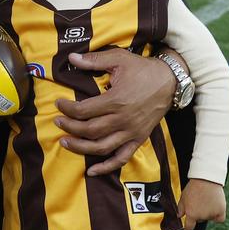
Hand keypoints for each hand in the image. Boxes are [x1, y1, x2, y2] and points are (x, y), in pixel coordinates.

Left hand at [55, 49, 177, 176]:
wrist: (170, 81)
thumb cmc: (143, 69)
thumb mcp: (119, 59)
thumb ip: (94, 60)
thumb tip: (71, 58)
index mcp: (115, 101)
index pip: (83, 110)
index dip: (67, 109)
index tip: (58, 104)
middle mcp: (122, 120)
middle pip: (89, 130)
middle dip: (69, 127)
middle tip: (58, 122)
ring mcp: (130, 132)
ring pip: (101, 147)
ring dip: (80, 148)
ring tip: (65, 143)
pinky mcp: (138, 139)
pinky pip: (121, 158)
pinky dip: (106, 167)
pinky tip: (92, 171)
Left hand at [177, 179, 225, 229]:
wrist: (206, 179)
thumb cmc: (193, 187)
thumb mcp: (183, 197)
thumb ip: (181, 208)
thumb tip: (179, 216)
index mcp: (191, 214)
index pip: (189, 227)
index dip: (187, 229)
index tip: (187, 228)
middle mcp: (202, 216)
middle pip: (199, 220)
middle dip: (198, 214)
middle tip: (199, 202)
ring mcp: (212, 214)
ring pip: (209, 218)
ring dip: (208, 213)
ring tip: (207, 200)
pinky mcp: (221, 211)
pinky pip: (219, 219)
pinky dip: (218, 216)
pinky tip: (215, 208)